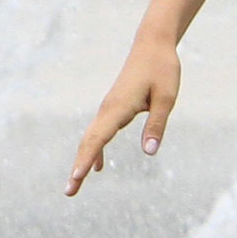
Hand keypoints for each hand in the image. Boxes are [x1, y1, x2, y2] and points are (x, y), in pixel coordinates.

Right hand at [66, 33, 180, 195]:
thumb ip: (157, 125)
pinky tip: (98, 167)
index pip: (99, 138)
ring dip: (83, 161)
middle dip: (78, 167)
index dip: (87, 159)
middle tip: (70, 192)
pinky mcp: (114, 107)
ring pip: (91, 138)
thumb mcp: (166, 98)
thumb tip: (149, 152)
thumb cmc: (162, 69)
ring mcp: (109, 108)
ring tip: (75, 185)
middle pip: (88, 142)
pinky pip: (100, 132)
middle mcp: (108, 109)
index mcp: (119, 107)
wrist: (153, 45)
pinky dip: (96, 150)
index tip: (76, 177)